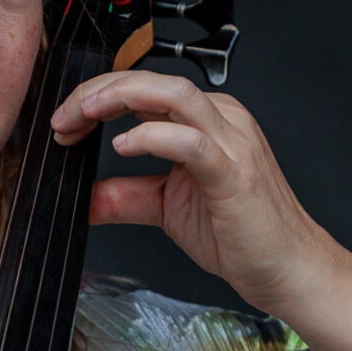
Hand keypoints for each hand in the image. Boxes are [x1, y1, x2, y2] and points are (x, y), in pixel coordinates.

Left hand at [51, 69, 342, 316]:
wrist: (288, 269)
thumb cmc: (241, 234)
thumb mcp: (167, 208)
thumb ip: (126, 196)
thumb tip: (83, 198)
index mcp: (206, 121)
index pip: (145, 89)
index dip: (98, 97)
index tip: (65, 122)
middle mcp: (221, 121)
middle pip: (152, 81)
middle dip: (99, 91)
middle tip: (63, 117)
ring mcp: (232, 143)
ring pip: (173, 95)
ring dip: (121, 98)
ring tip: (83, 116)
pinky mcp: (234, 173)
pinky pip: (191, 141)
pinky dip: (152, 137)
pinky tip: (124, 148)